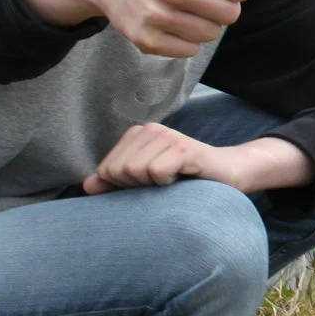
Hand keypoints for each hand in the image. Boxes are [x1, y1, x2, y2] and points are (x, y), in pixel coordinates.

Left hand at [82, 122, 312, 193]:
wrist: (228, 175)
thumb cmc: (185, 180)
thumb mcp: (146, 182)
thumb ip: (116, 182)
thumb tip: (87, 186)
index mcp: (138, 134)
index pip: (106, 169)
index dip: (124, 185)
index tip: (150, 183)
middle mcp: (151, 129)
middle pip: (118, 170)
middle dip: (137, 186)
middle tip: (163, 183)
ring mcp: (169, 136)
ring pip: (135, 171)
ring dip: (154, 185)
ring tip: (173, 180)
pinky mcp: (185, 148)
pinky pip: (157, 172)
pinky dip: (167, 183)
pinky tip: (183, 178)